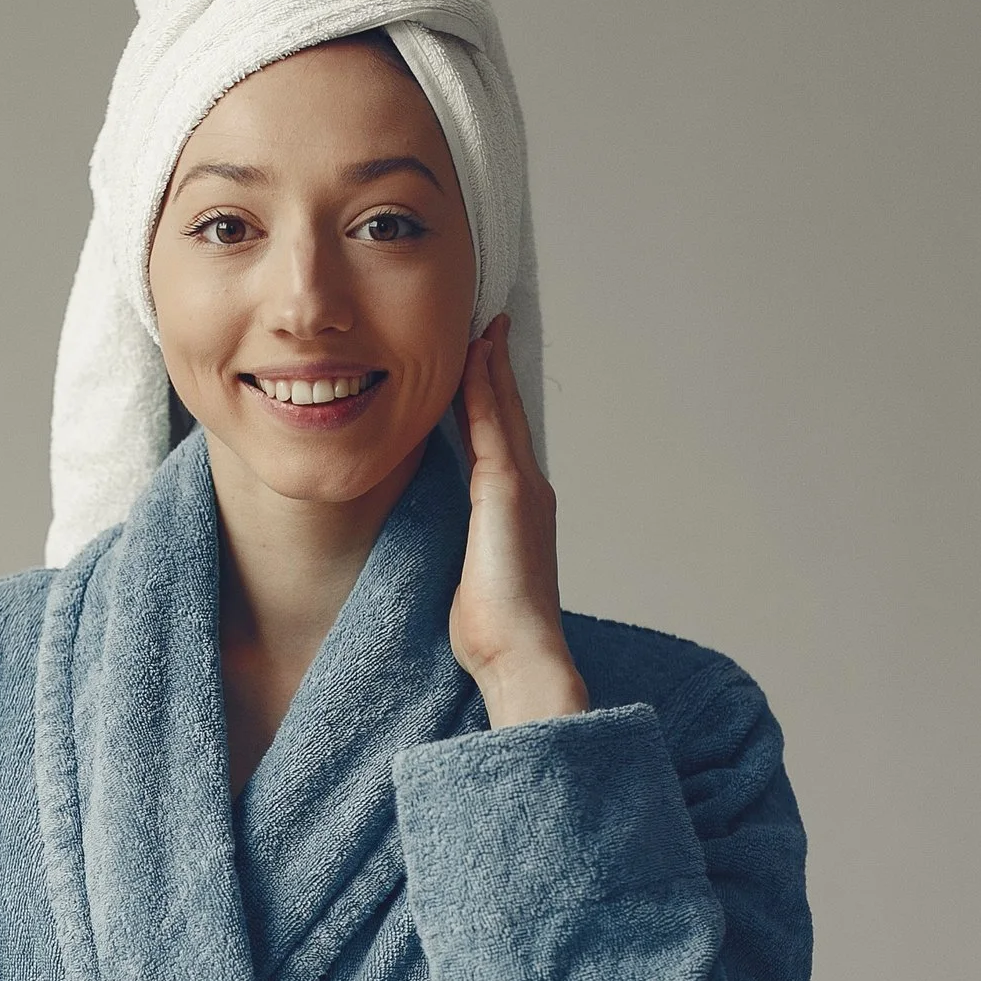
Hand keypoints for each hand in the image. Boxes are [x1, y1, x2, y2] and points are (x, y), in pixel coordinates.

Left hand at [447, 313, 590, 725]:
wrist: (522, 654)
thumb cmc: (495, 632)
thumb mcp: (476, 580)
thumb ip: (469, 552)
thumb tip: (449, 550)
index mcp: (522, 511)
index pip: (504, 442)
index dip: (494, 401)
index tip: (484, 366)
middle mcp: (530, 491)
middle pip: (509, 414)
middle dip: (498, 369)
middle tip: (490, 325)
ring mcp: (523, 487)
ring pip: (502, 409)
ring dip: (490, 365)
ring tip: (480, 326)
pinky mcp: (507, 489)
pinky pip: (489, 423)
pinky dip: (481, 386)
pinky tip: (470, 356)